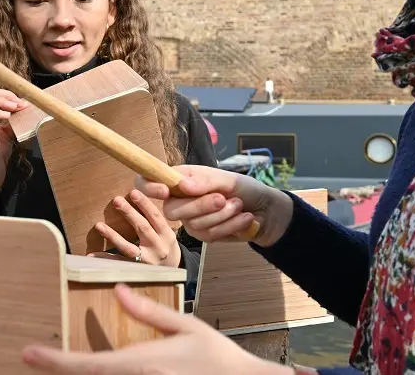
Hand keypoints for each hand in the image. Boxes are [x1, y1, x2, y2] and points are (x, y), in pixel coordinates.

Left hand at [21, 284, 292, 374]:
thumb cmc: (218, 358)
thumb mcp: (185, 328)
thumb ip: (148, 312)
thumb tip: (120, 289)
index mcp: (140, 363)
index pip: (86, 364)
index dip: (54, 361)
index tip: (27, 354)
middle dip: (61, 371)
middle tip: (36, 360)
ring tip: (60, 364)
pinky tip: (96, 371)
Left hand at [91, 189, 180, 266]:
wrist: (172, 272)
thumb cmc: (164, 246)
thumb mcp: (165, 233)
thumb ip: (153, 219)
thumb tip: (136, 196)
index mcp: (166, 234)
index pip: (155, 216)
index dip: (145, 204)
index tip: (134, 192)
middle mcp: (158, 247)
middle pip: (143, 228)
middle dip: (129, 213)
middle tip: (117, 200)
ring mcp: (147, 260)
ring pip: (128, 247)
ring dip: (113, 236)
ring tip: (99, 225)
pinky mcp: (136, 269)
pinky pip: (119, 263)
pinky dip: (105, 258)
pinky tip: (92, 254)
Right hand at [134, 165, 293, 246]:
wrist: (265, 210)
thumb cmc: (244, 188)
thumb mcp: (227, 179)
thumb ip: (205, 181)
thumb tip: (183, 185)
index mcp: (180, 179)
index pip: (148, 181)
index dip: (149, 187)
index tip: (164, 190)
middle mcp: (179, 200)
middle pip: (171, 210)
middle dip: (199, 206)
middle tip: (222, 198)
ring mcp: (189, 220)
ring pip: (194, 224)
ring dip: (222, 215)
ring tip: (239, 205)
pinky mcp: (203, 235)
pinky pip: (209, 235)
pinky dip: (229, 225)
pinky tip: (243, 218)